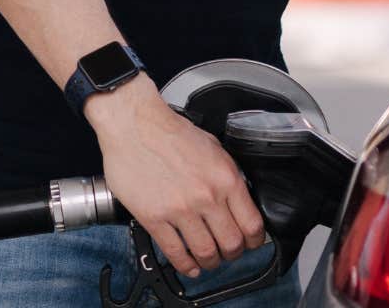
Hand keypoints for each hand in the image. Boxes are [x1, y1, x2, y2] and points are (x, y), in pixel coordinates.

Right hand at [85, 75, 265, 277]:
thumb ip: (228, 175)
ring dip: (210, 262)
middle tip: (228, 253)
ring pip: (205, 252)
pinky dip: (184, 265)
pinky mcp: (154, 218)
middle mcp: (206, 196)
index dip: (254, 241)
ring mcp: (179, 210)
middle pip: (231, 244)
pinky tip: (188, 266)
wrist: (134, 124)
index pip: (251, 224)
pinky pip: (174, 252)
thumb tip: (239, 199)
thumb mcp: (214, 147)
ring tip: (208, 260)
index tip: (250, 243)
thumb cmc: (169, 131)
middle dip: (232, 254)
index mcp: (225, 178)